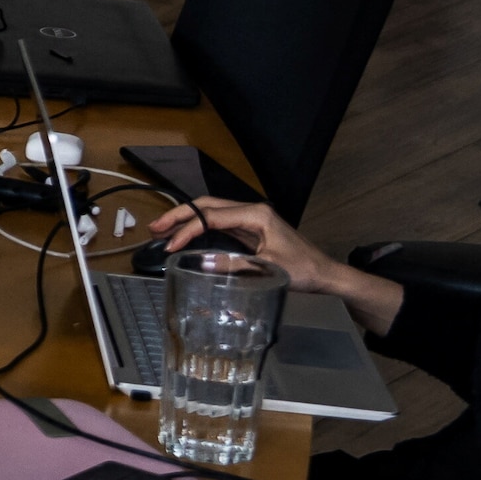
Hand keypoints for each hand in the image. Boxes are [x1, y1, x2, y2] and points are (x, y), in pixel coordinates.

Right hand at [147, 194, 403, 336]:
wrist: (325, 274)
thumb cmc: (303, 270)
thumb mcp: (268, 269)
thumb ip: (234, 264)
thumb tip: (201, 263)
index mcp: (256, 214)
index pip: (212, 216)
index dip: (188, 229)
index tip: (170, 244)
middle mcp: (251, 211)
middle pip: (207, 205)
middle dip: (179, 215)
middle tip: (155, 228)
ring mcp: (251, 219)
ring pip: (211, 212)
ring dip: (187, 220)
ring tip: (163, 230)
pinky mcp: (250, 229)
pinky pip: (219, 223)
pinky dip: (199, 228)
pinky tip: (186, 236)